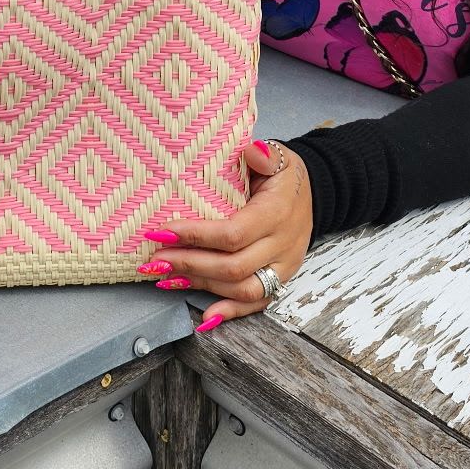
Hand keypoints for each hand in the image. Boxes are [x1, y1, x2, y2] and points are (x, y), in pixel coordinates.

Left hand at [137, 140, 312, 330]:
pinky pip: (257, 304)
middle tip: (154, 260)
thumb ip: (265, 155)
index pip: (233, 233)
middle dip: (189, 265)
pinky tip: (205, 318)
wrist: (315, 194)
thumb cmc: (284, 176)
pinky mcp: (279, 280)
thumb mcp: (279, 157)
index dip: (196, 236)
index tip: (162, 232)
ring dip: (201, 287)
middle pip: (233, 267)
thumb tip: (253, 150)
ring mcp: (282, 267)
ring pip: (242, 289)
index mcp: (277, 213)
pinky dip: (230, 313)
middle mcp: (281, 245)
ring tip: (165, 279)